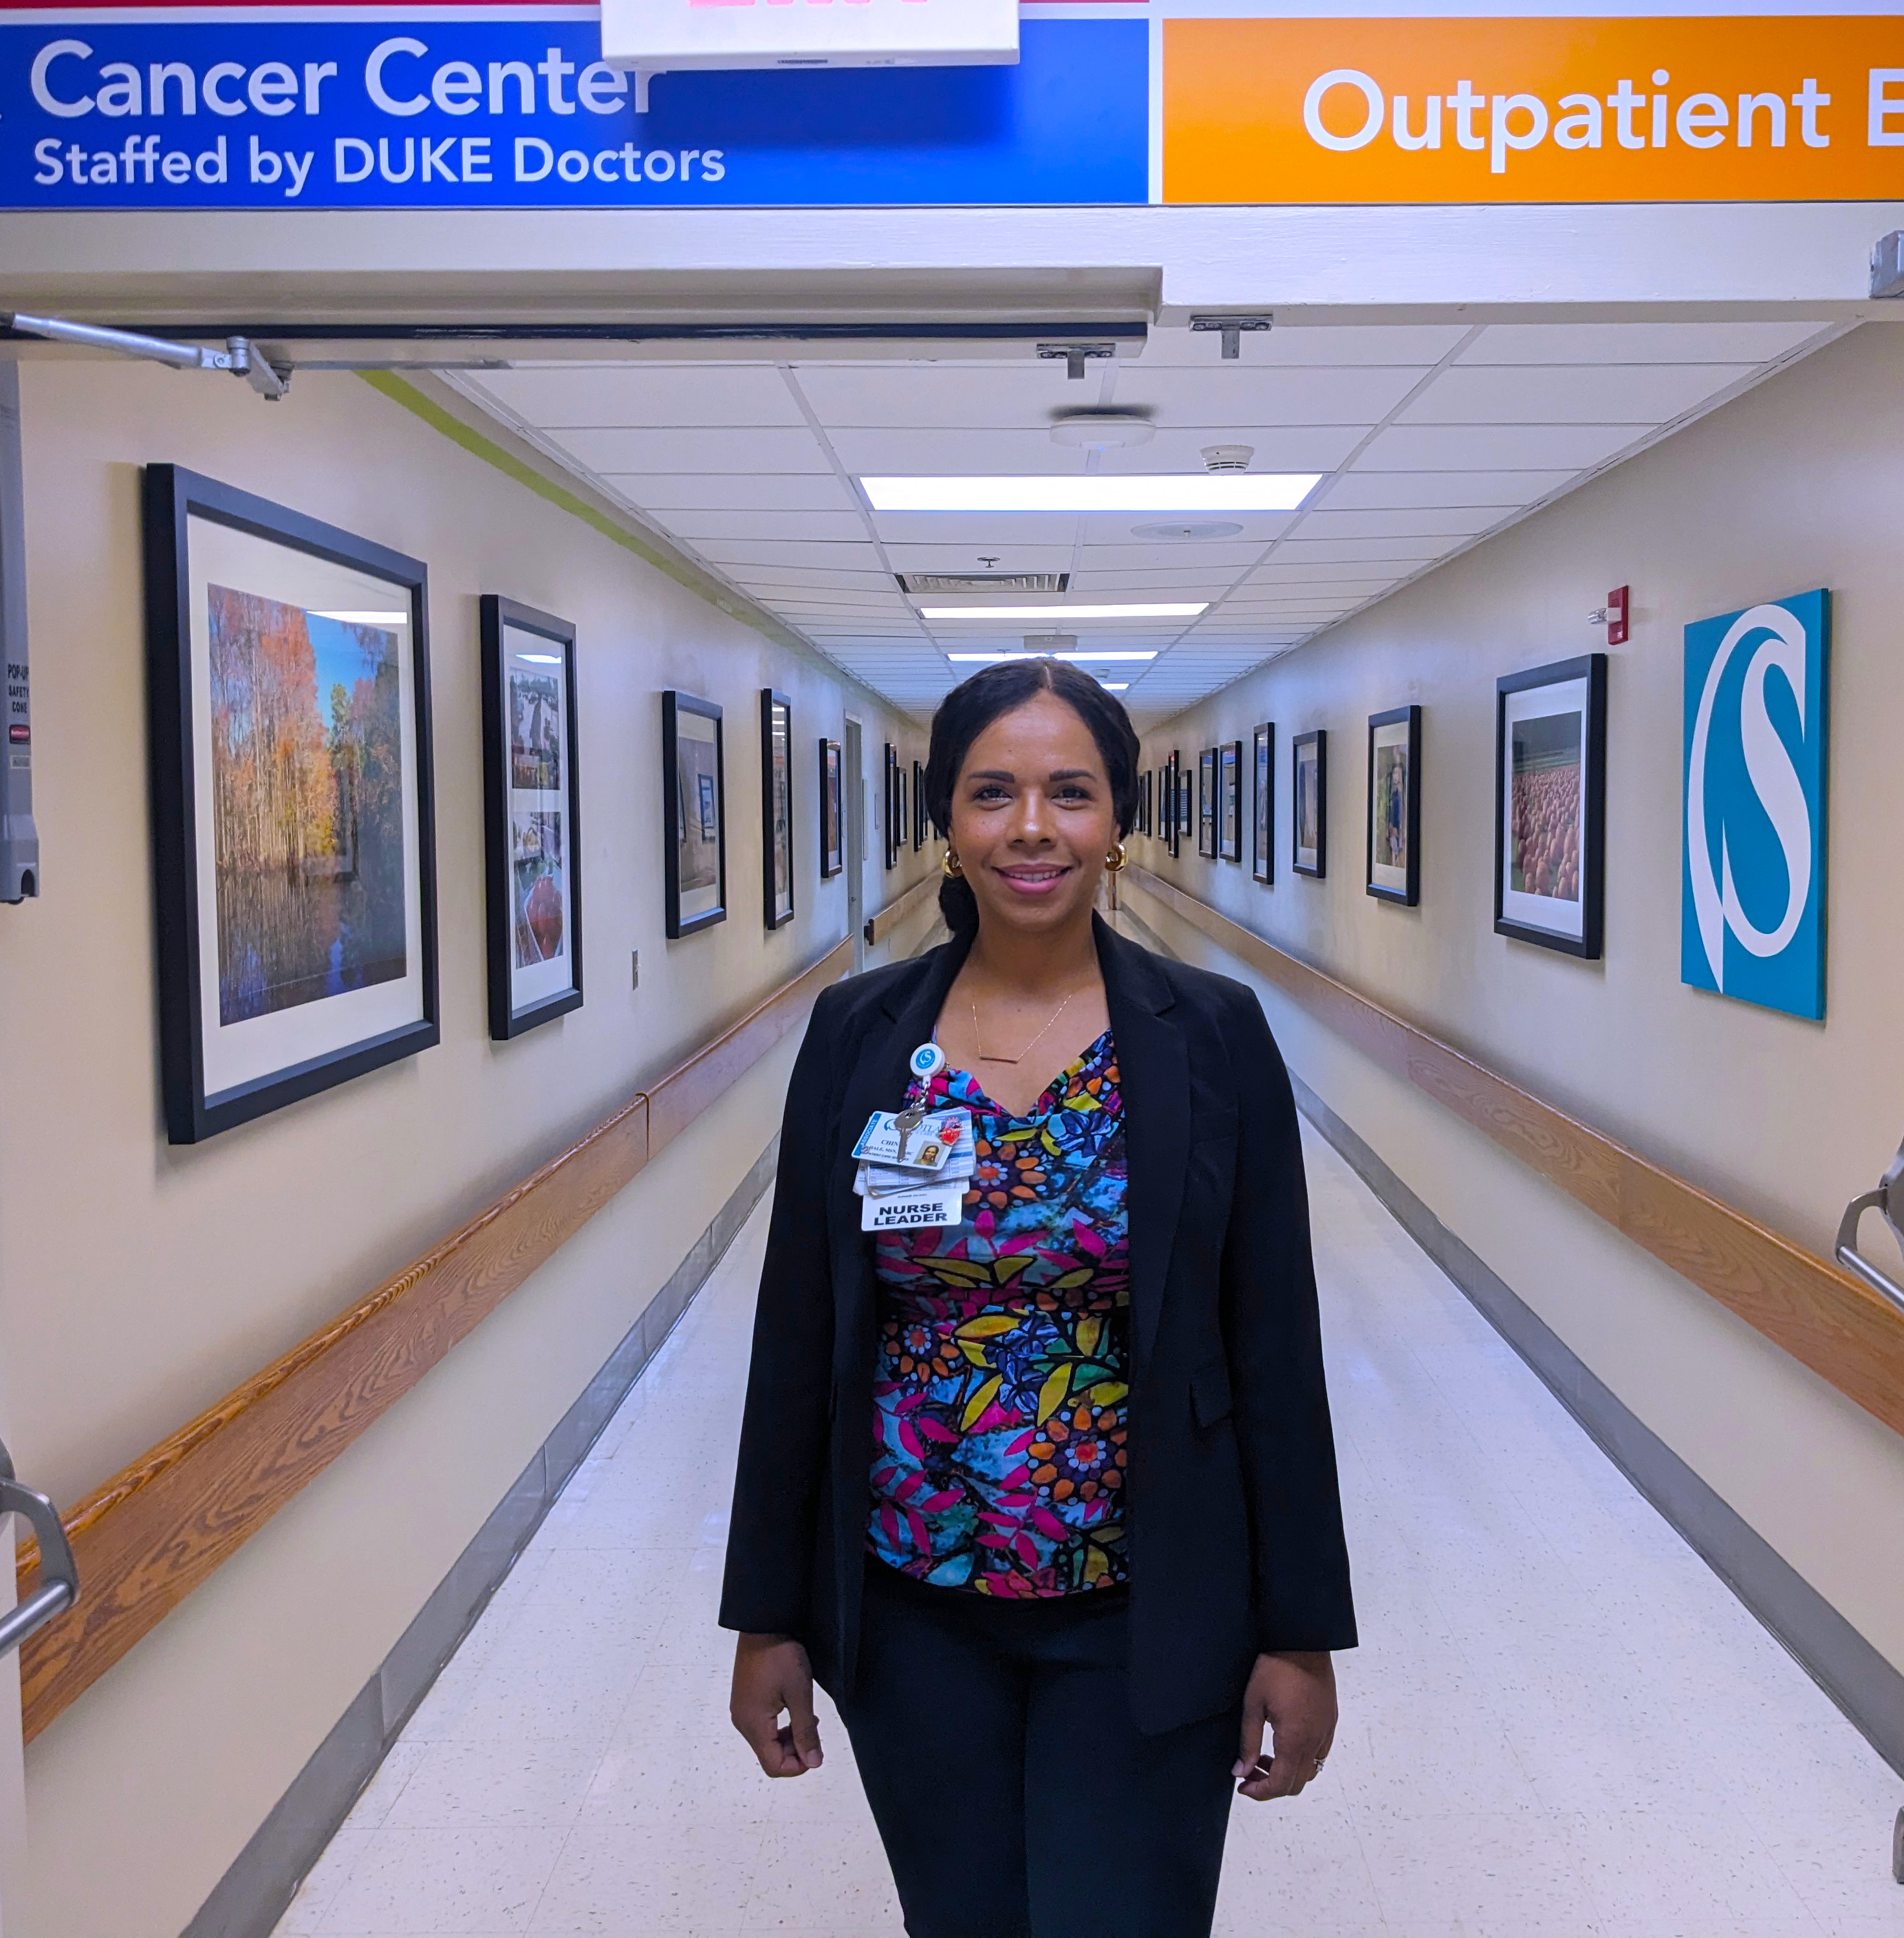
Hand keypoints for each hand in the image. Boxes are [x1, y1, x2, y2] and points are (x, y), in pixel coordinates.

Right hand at [730, 1632, 823, 1777]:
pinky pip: (761, 1725)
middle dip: (794, 1750)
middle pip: (769, 1755)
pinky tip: (793, 1708)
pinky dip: (779, 1725)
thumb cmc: (780, 1656)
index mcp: (753, 1724)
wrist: (763, 1624)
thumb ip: (806, 1732)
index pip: (774, 1766)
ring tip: (807, 1717)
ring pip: (766, 1741)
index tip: (816, 1751)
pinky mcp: (744, 1699)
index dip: (797, 1766)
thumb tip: (813, 1763)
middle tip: (814, 1730)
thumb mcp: (800, 1695)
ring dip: (788, 1737)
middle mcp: (742, 1721)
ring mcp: (741, 1710)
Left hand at [1232, 1650, 1335, 1800]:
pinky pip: (1319, 1753)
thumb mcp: (1253, 1705)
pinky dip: (1302, 1759)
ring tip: (1264, 1757)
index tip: (1242, 1786)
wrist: (1303, 1641)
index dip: (1259, 1792)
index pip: (1280, 1784)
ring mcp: (1326, 1731)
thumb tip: (1240, 1771)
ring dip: (1287, 1773)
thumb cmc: (1276, 1668)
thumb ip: (1247, 1742)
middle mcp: (1315, 1741)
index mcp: (1295, 1741)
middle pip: (1297, 1783)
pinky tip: (1284, 1742)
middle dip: (1271, 1786)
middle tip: (1249, 1773)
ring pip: (1310, 1771)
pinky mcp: (1330, 1720)